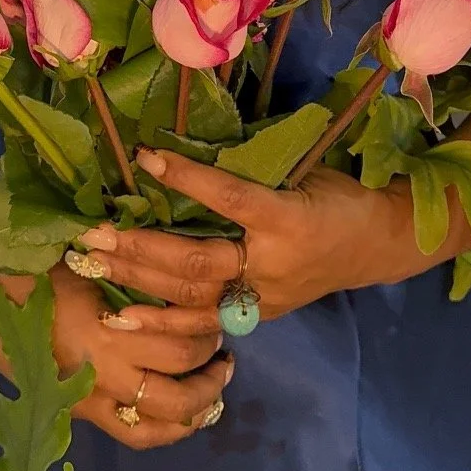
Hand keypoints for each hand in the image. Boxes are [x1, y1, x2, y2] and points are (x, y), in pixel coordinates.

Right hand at [47, 258, 233, 448]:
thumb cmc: (35, 274)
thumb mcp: (89, 265)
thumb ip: (133, 276)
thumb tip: (184, 274)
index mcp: (107, 334)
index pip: (179, 342)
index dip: (207, 329)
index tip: (218, 312)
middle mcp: (106, 375)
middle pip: (181, 388)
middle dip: (210, 372)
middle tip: (222, 351)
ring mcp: (93, 401)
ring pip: (164, 422)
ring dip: (199, 407)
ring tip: (212, 384)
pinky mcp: (82, 415)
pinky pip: (137, 434)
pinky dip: (168, 430)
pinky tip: (184, 413)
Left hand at [72, 147, 418, 320]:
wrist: (377, 244)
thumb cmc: (337, 194)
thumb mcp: (303, 170)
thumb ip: (251, 170)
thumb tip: (187, 145)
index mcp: (287, 219)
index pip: (229, 199)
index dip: (187, 178)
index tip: (145, 157)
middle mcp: (271, 265)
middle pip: (198, 261)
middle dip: (142, 248)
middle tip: (94, 233)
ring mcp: (263, 298)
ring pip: (192, 297)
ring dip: (139, 281)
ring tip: (95, 266)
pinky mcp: (256, 317)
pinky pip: (202, 324)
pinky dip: (161, 322)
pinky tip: (122, 319)